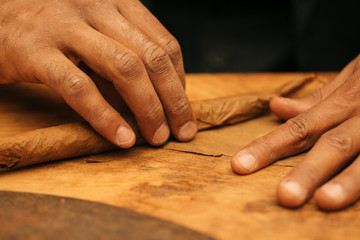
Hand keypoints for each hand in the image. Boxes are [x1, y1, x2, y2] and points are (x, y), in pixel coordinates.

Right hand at [0, 0, 196, 147]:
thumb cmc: (54, 31)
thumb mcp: (97, 34)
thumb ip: (125, 58)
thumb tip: (157, 99)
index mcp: (117, 2)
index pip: (165, 44)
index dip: (180, 81)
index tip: (182, 108)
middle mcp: (96, 7)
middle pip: (152, 58)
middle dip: (173, 100)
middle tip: (181, 131)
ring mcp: (66, 26)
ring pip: (125, 69)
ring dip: (148, 109)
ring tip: (157, 137)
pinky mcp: (37, 51)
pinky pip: (80, 88)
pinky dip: (105, 117)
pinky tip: (121, 138)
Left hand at [231, 55, 359, 210]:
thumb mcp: (350, 78)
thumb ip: (317, 99)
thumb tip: (277, 107)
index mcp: (345, 101)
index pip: (299, 127)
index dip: (269, 146)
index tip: (241, 165)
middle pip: (332, 144)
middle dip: (308, 172)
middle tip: (285, 196)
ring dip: (346, 182)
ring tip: (324, 201)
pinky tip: (354, 202)